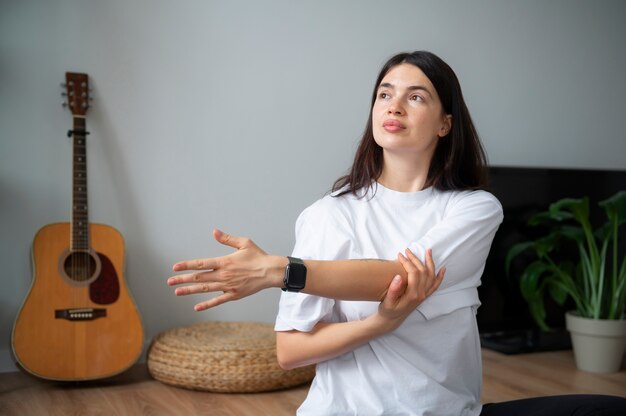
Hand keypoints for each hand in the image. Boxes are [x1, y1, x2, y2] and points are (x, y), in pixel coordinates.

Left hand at [167, 229, 283, 310]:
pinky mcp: (234, 295)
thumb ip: (227, 239)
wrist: (271, 271)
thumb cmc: (258, 256)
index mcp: (224, 261)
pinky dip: (207, 304)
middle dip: (183, 279)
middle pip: (199, 277)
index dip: (187, 265)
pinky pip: (218, 300)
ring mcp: (228, 286)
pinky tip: (196, 307)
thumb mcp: (244, 243)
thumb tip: (214, 232)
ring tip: (177, 292)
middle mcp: (224, 275)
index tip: (175, 267)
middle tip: (169, 282)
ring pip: (205, 289)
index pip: (201, 264)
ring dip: (190, 290)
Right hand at [375, 248, 444, 330]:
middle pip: (423, 271)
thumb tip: (398, 276)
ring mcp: (424, 295)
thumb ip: (393, 290)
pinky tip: (442, 269)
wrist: (392, 320)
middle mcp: (421, 294)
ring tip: (428, 251)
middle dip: (415, 259)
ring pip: (431, 276)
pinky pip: (435, 285)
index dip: (407, 262)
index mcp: (412, 295)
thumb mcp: (387, 301)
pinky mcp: (425, 296)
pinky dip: (440, 277)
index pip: (413, 273)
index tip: (399, 255)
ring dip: (430, 262)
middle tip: (407, 251)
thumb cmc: (388, 310)